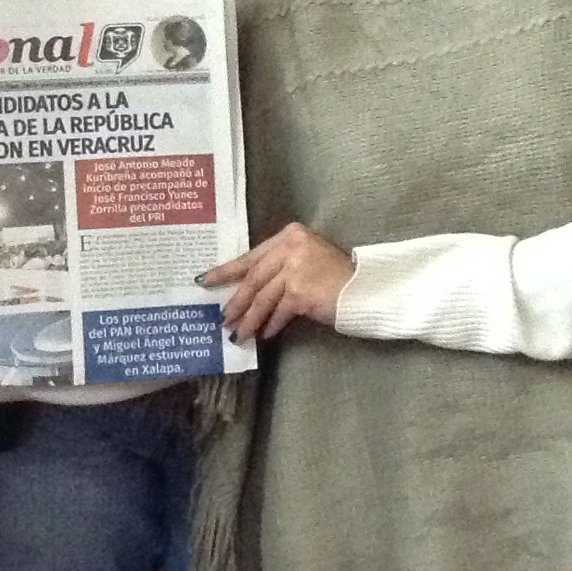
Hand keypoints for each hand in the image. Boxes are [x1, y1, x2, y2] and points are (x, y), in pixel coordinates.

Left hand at [203, 223, 352, 343]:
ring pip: (262, 297)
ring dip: (249, 319)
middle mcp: (291, 246)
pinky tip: (264, 336)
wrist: (365, 289)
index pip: (252, 256)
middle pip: (254, 277)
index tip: (206, 281)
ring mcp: (295, 267)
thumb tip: (247, 291)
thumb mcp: (306, 260)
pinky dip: (271, 325)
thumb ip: (280, 266)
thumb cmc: (336, 277)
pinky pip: (279, 312)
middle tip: (222, 319)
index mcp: (290, 234)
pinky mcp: (300, 291)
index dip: (227, 270)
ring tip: (239, 335)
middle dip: (236, 301)